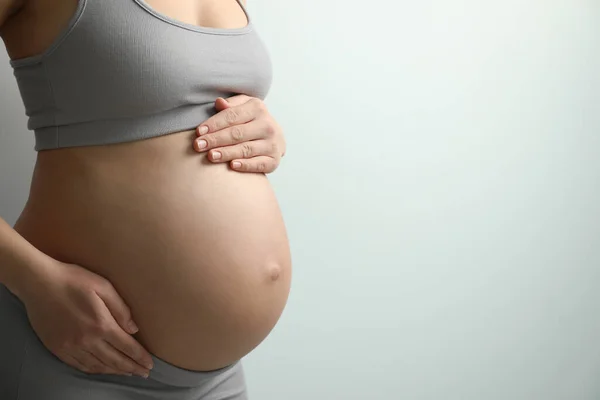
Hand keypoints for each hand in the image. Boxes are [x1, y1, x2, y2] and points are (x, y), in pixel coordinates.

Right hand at [21, 260, 153, 376]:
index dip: (140, 357)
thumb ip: (121, 309)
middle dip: (132, 368)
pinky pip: (80, 365)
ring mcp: (70, 347)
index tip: (149, 364)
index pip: (126, 346)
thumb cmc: (74, 280)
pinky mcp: (58, 349)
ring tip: (128, 373)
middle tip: (144, 374)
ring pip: (97, 366)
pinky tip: (103, 369)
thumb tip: (133, 329)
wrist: (39, 283)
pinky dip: (95, 370)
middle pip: (114, 360)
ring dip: (115, 371)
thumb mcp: (103, 286)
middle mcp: (86, 340)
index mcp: (101, 324)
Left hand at [193, 95, 285, 173]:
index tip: (198, 131)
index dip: (214, 124)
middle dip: (216, 139)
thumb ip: (230, 105)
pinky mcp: (274, 160)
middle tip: (198, 145)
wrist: (273, 137)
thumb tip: (219, 102)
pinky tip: (232, 166)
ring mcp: (272, 144)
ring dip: (227, 153)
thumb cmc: (250, 120)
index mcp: (258, 108)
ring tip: (210, 156)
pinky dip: (246, 165)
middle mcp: (268, 125)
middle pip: (237, 133)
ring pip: (246, 149)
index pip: (232, 116)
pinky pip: (259, 164)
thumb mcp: (242, 106)